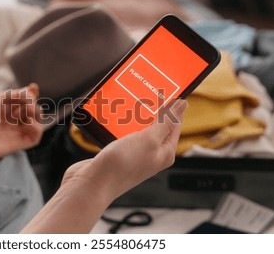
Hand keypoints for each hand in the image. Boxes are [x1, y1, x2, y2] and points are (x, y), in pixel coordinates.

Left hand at [0, 83, 42, 167]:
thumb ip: (13, 95)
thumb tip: (32, 91)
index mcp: (2, 109)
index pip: (23, 100)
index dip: (31, 93)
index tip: (33, 86)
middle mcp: (10, 121)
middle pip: (31, 110)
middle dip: (33, 102)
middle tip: (27, 100)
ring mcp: (14, 133)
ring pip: (36, 122)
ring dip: (37, 114)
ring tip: (28, 110)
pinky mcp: (16, 145)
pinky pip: (34, 138)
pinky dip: (37, 128)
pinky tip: (29, 122)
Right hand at [21, 99, 186, 232]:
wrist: (92, 184)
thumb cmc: (121, 165)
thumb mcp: (149, 139)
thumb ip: (165, 122)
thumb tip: (181, 105)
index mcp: (164, 152)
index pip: (174, 124)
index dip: (174, 107)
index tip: (172, 90)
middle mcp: (151, 155)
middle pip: (157, 126)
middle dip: (154, 110)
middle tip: (150, 93)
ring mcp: (134, 156)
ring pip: (138, 130)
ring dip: (134, 117)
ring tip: (131, 102)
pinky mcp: (118, 155)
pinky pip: (123, 135)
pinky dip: (121, 125)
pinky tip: (116, 118)